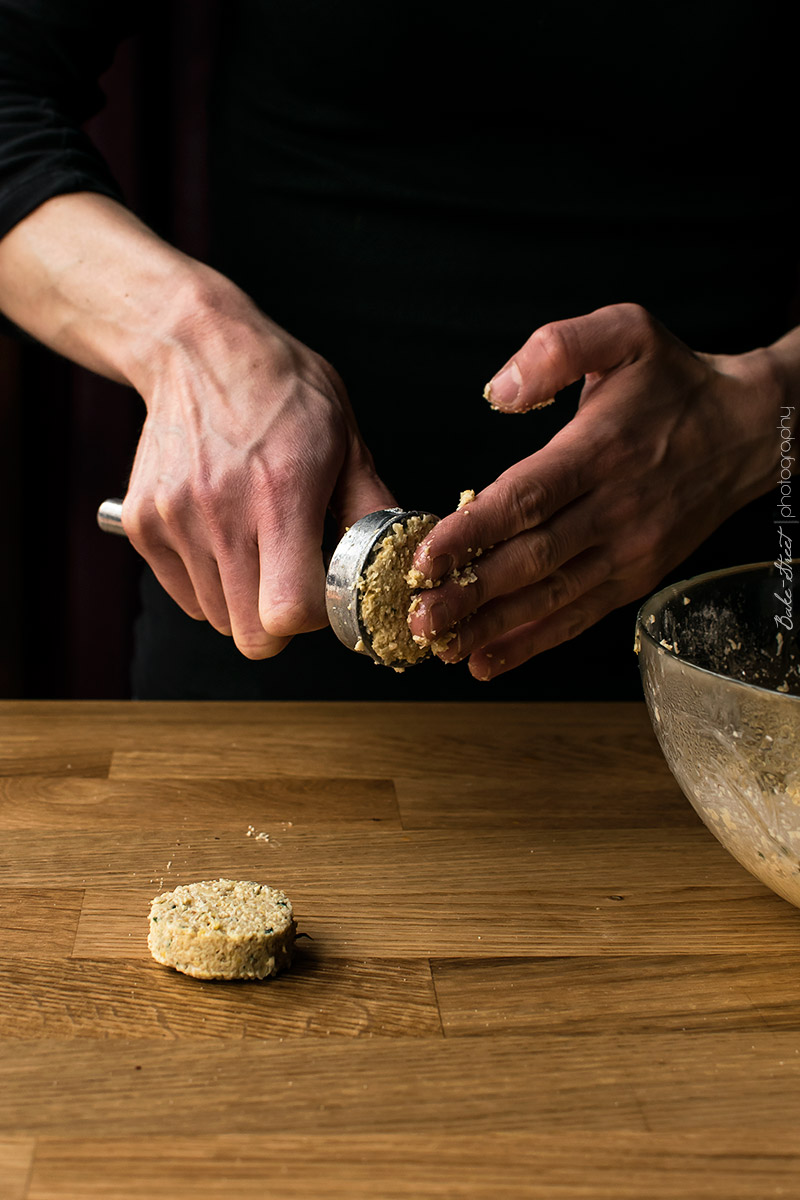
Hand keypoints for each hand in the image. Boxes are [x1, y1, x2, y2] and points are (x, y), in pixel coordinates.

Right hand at [122, 283, 394, 658]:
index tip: (326, 593)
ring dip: (244, 598)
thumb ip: (372, 509)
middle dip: (280, 621)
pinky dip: (208, 582)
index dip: (315, 618)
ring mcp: (174, 520)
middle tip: (294, 576)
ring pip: (216, 617)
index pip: (286, 612)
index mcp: (281, 493)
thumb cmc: (281, 390)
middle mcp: (220, 512)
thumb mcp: (347, 439)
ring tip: (258, 544)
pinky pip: (185, 594)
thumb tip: (398, 563)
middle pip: (250, 633)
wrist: (198, 349)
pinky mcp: (142, 524)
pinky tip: (225, 536)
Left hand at [408, 302, 783, 679]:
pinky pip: (578, 616)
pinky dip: (532, 642)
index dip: (474, 530)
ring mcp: (628, 551)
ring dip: (493, 627)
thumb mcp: (625, 332)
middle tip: (418, 615)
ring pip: (551, 597)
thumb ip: (558, 347)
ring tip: (440, 645)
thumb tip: (499, 391)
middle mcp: (615, 509)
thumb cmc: (675, 382)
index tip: (427, 554)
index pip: (528, 497)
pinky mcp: (634, 577)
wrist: (748, 429)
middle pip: (533, 559)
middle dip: (470, 593)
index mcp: (600, 451)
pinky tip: (487, 659)